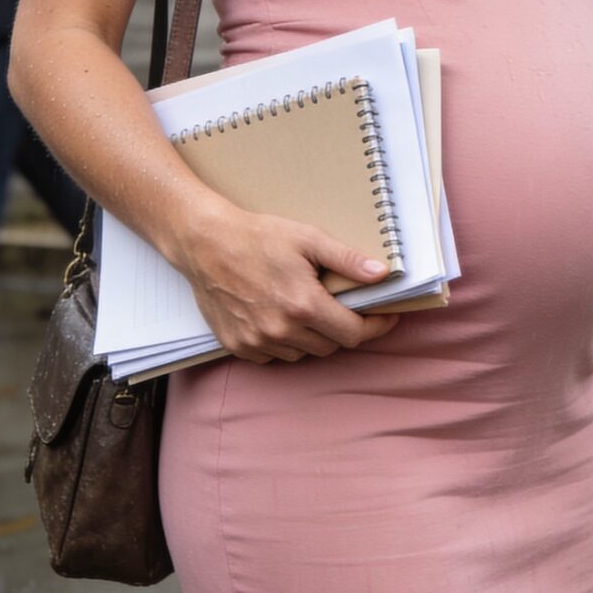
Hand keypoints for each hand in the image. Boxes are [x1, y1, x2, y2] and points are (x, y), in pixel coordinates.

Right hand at [179, 206, 399, 363]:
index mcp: (303, 305)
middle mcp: (280, 330)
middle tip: (343, 306)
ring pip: (303, 353)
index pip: (353, 334)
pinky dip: (285, 343)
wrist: (206, 244)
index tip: (386, 318)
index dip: (375, 327)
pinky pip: (274, 356)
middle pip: (331, 346)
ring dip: (314, 337)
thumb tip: (382, 274)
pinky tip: (281, 317)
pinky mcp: (238, 346)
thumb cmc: (258, 237)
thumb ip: (347, 260)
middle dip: (343, 328)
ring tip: (308, 308)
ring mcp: (257, 341)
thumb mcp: (308, 239)